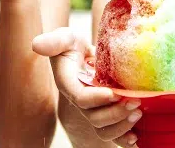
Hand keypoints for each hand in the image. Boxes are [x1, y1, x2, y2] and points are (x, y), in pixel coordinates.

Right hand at [32, 28, 142, 146]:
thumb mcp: (65, 37)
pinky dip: (124, 139)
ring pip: (103, 130)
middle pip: (94, 118)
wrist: (84, 51)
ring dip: (121, 126)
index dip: (96, 99)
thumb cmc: (73, 44)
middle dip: (115, 114)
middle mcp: (81, 101)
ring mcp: (93, 109)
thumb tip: (37, 45)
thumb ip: (54, 41)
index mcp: (69, 84)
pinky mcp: (105, 113)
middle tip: (134, 102)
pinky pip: (113, 134)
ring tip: (137, 113)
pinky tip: (137, 138)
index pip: (80, 98)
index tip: (114, 93)